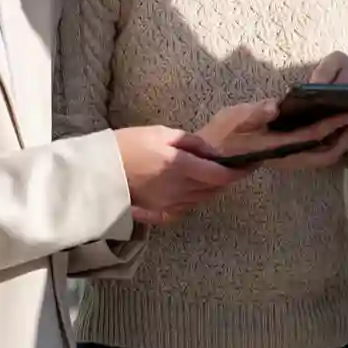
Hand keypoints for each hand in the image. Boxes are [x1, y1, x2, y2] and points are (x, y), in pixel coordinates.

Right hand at [112, 125, 245, 224]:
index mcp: (180, 167)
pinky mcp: (159, 214)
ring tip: (213, 175)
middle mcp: (179, 189)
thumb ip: (191, 142)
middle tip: (232, 166)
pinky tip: (191, 189)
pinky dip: (195, 199)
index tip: (251, 164)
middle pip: (214, 190)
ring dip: (212, 189)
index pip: (220, 176)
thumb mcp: (160, 133)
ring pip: (202, 200)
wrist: (96, 172)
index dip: (239, 172)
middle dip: (226, 179)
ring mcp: (169, 205)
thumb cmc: (126, 145)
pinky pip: (186, 208)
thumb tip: (213, 151)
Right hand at [194, 99, 347, 171]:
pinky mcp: (290, 156)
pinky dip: (330, 142)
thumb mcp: (233, 118)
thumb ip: (253, 113)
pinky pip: (317, 153)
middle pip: (325, 151)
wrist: (216, 156)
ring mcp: (290, 158)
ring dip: (340, 140)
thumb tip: (275, 106)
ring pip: (323, 155)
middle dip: (344, 135)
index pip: (311, 135)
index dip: (333, 124)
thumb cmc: (224, 134)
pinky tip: (335, 126)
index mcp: (277, 146)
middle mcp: (288, 156)